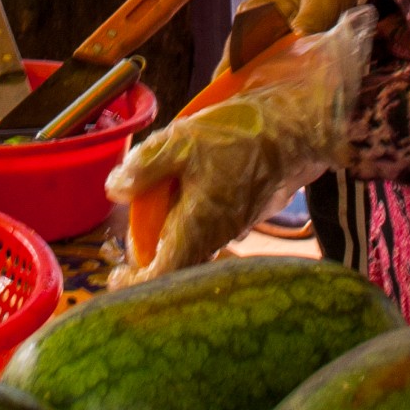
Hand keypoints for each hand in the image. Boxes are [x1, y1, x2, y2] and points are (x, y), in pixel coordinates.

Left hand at [108, 8, 374, 282]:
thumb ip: (145, 167)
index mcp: (197, 227)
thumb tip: (114, 190)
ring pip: (193, 243)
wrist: (295, 126)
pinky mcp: (243, 211)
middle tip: (128, 245)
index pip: (162, 275)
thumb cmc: (238, 134)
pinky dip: (189, 217)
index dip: (135, 284)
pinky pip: (208, 225)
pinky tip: (184, 188)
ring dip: (169, 233)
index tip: (115, 277)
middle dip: (150, 258)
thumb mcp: (181, 142)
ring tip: (153, 206)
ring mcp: (233, 225)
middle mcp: (216, 235)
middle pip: (177, 263)